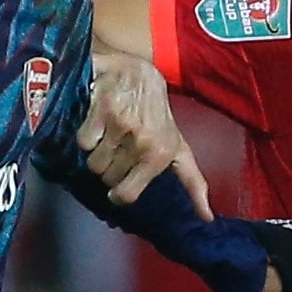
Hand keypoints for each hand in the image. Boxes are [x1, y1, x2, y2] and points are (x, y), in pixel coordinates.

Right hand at [79, 49, 211, 219]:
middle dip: (108, 167)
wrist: (139, 73)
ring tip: (108, 135)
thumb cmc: (158, 115)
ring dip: (96, 152)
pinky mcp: (102, 109)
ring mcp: (122, 124)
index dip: (118, 192)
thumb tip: (208, 218)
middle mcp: (143, 141)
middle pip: (106, 178)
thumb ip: (192, 183)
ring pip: (93, 161)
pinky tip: (98, 122)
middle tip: (116, 149)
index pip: (125, 194)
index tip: (118, 184)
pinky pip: (84, 141)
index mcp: (160, 154)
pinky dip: (87, 134)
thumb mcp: (178, 148)